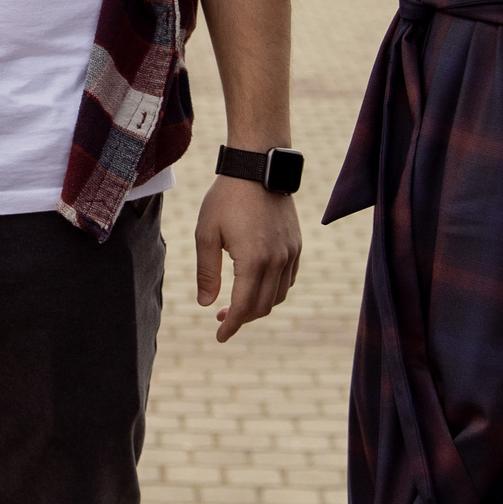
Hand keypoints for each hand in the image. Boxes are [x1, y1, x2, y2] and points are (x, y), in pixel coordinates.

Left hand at [194, 178, 301, 343]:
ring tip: (236, 303)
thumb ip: (206, 272)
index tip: (220, 337)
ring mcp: (291, 253)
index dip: (231, 325)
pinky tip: (256, 286)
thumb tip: (206, 304)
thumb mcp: (206, 233)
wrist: (258, 166)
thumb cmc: (226, 198)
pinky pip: (289, 280)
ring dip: (258, 306)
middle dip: (242, 318)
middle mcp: (277, 261)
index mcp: (253, 261)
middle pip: (262, 306)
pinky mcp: (296, 245)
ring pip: (278, 296)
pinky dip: (274, 291)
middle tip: (221, 317)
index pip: (244, 307)